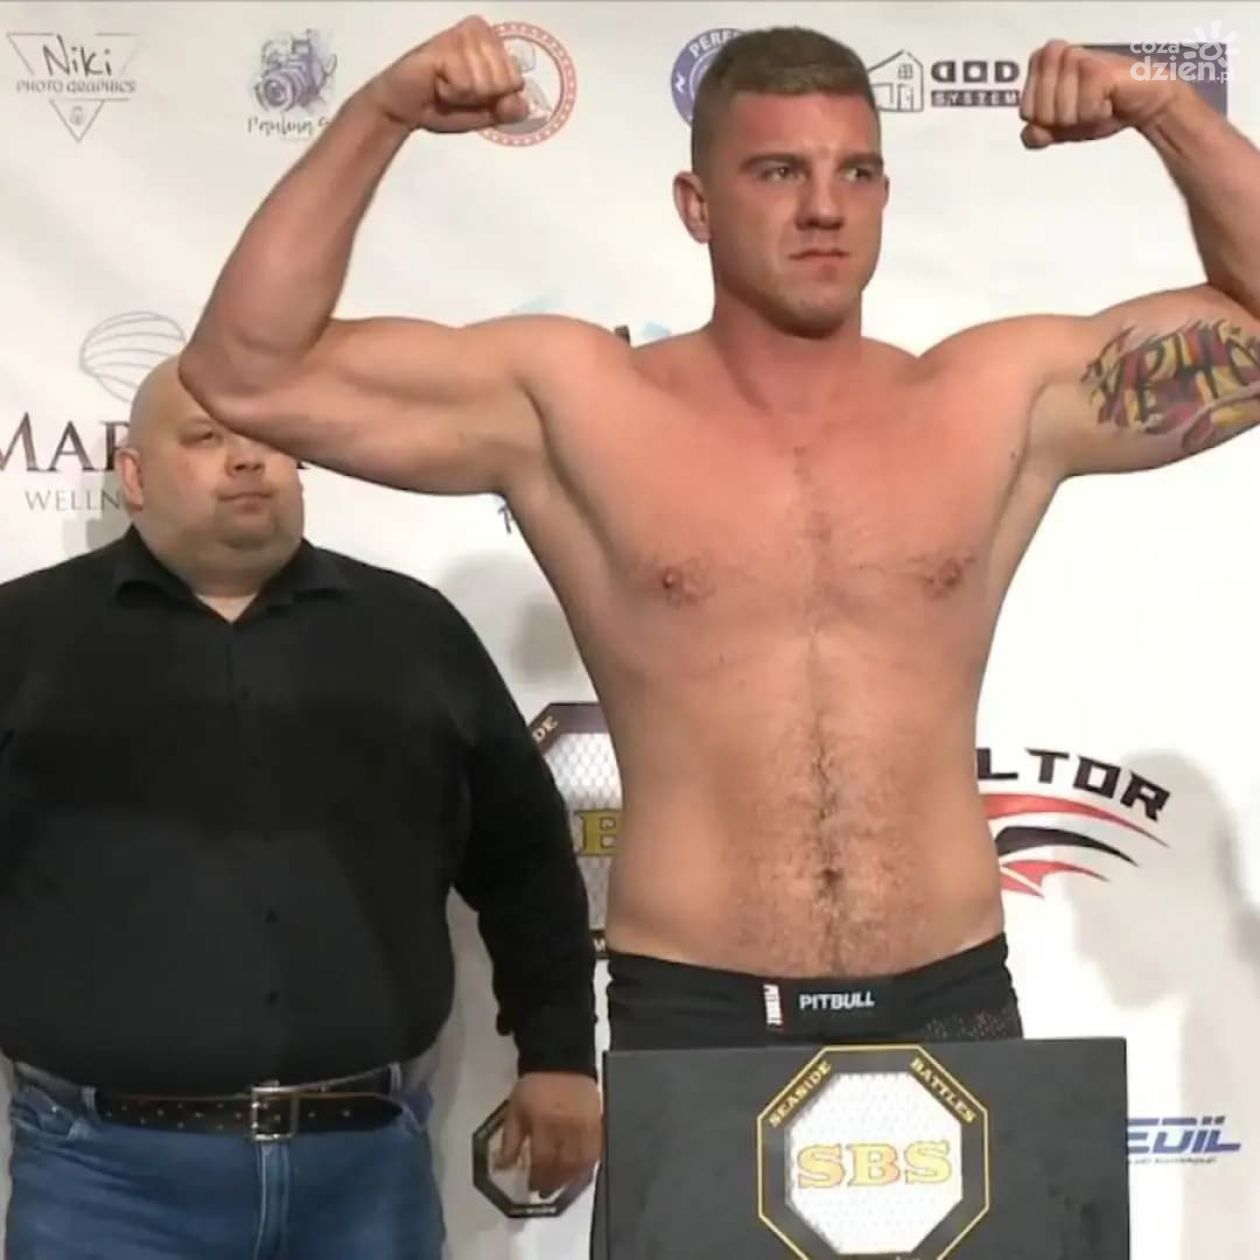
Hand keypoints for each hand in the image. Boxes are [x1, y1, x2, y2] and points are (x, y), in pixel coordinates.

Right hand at [370, 16, 528, 132]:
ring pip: (486, 83)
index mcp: (494, 44)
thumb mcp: (484, 113)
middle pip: (505, 82)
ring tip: (445, 86)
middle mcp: (480, 32)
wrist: (407, 109)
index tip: (474, 95)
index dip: (496, 100)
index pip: (517, 81)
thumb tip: (524, 105)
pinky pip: (465, 84)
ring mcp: (463, 36)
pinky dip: (450, 93)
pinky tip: (437, 83)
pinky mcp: (445, 45)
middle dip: (481, 98)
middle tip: (458, 91)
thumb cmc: (444, 105)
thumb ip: (507, 110)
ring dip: (463, 96)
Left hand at [494, 1071, 601, 1197]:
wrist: (560, 1060)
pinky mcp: (599, 1123)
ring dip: (571, 1179)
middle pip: (564, 1165)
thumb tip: (501, 1168)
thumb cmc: (534, 1086)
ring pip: (582, 1162)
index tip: (531, 1186)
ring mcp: (586, 1126)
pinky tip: (579, 1173)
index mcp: (545, 1122)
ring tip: (561, 1185)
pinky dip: (588, 1167)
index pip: (544, 1159)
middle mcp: (568, 1127)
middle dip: (554, 1182)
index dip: (538, 1177)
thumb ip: (509, 1141)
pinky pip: (596, 1152)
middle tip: (545, 1192)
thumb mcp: (514, 1110)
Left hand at [1019, 40, 1182, 148]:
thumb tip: (1030, 134)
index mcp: (1039, 64)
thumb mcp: (1061, 128)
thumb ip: (1038, 134)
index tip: (1070, 109)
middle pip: (1040, 115)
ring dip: (1084, 118)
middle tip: (1087, 105)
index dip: (1048, 124)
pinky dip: (1098, 114)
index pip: (1025, 114)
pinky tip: (1110, 99)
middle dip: (1065, 122)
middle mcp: (1053, 54)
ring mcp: (1074, 58)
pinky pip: (1084, 110)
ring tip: (1099, 100)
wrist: (1140, 103)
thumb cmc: (1100, 108)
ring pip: (1060, 114)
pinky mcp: (1095, 68)